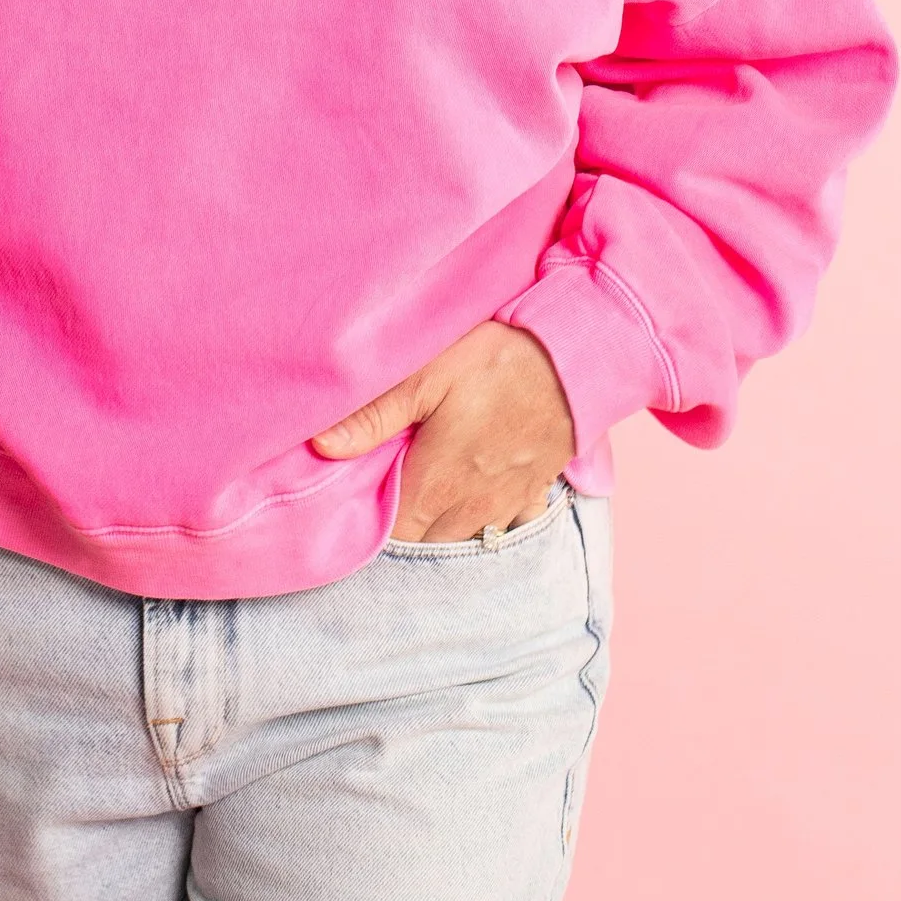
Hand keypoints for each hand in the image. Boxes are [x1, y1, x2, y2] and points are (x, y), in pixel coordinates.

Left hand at [310, 319, 575, 541]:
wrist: (579, 359)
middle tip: (382, 501)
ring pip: (462, 538)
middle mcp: (471, 507)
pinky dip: (484, 522)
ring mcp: (507, 504)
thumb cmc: (499, 361)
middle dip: (402, 530)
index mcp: (437, 485)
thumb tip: (321, 445)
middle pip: (424, 542)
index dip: (371, 528)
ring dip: (439, 528)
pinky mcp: (535, 491)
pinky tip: (472, 501)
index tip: (356, 510)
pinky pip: (504, 526)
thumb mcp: (426, 375)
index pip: (392, 536)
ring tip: (421, 502)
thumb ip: (373, 415)